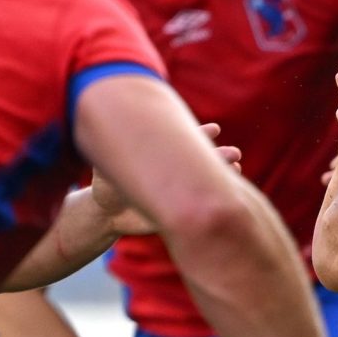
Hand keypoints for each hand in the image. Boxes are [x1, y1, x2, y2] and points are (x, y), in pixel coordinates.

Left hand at [95, 126, 232, 236]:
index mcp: (163, 155)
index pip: (185, 142)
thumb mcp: (104, 165)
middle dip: (219, 156)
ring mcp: (179, 191)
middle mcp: (176, 171)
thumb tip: (102, 123)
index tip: (214, 130)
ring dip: (223, 175)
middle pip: (202, 161)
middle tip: (234, 153)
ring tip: (235, 170)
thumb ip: (108, 149)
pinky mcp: (178, 211)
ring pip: (206, 181)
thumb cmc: (106, 184)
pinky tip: (228, 196)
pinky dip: (213, 200)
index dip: (200, 136)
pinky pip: (198, 205)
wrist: (107, 213)